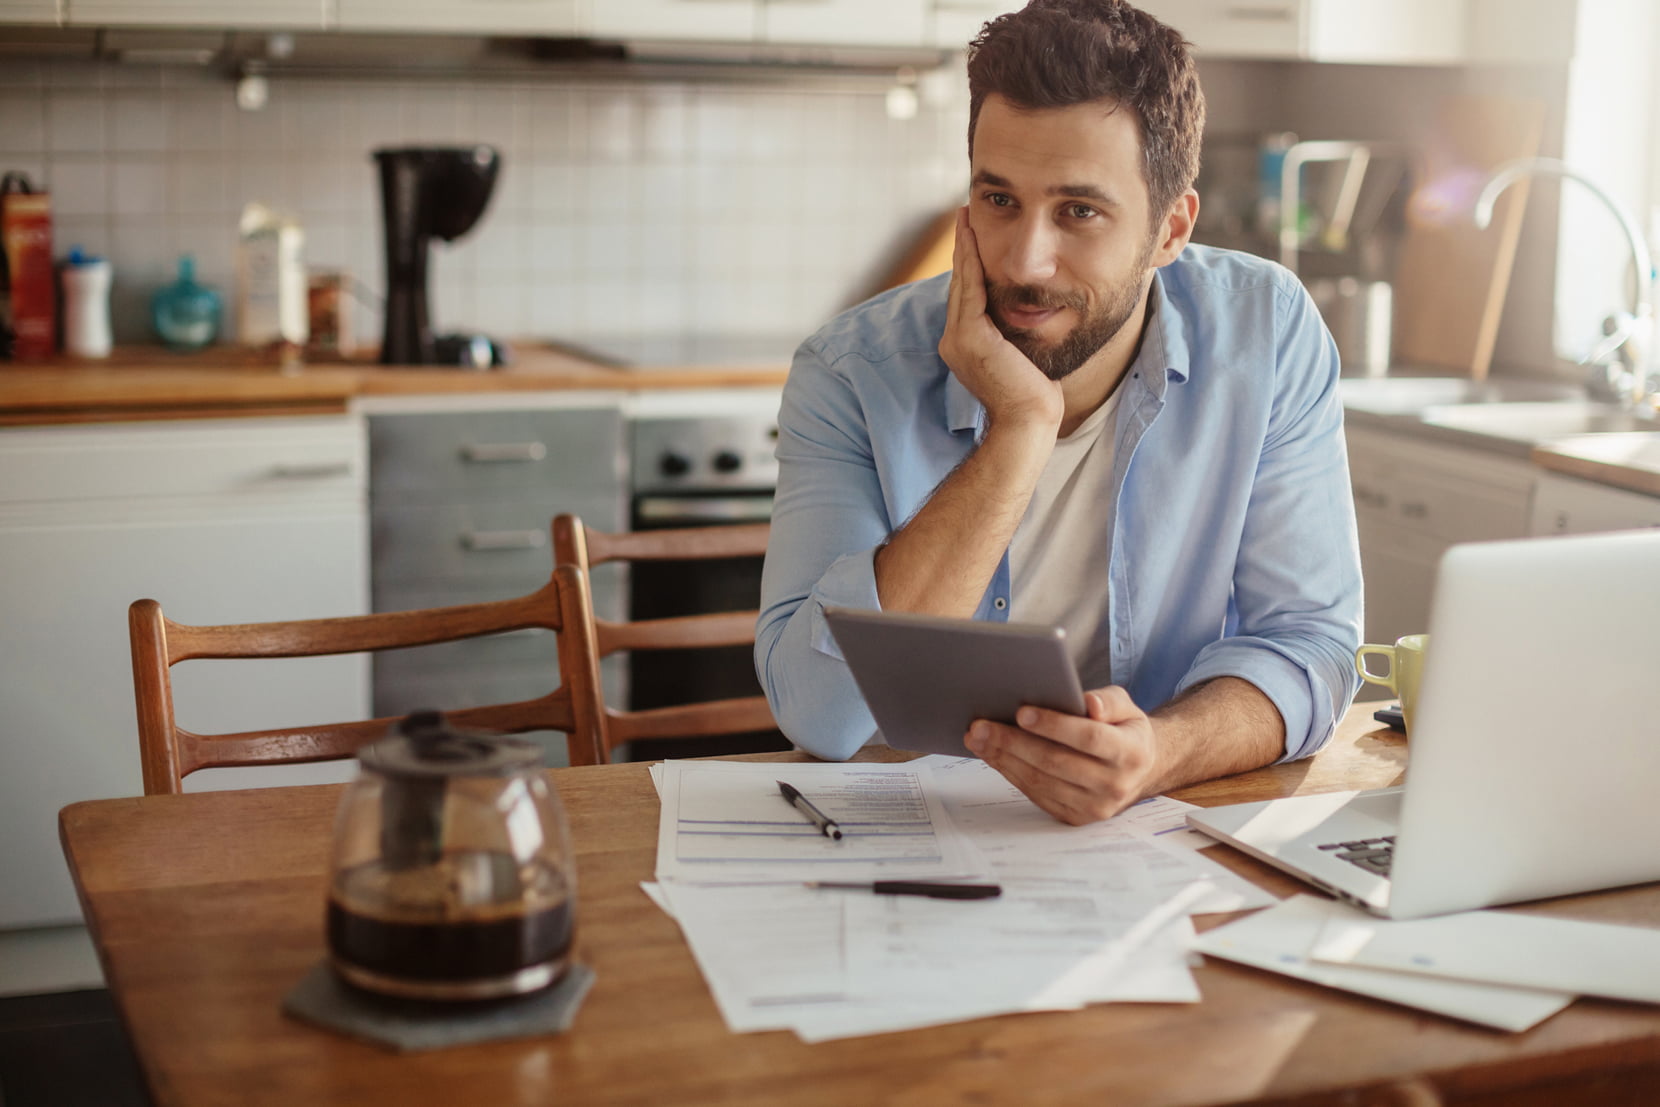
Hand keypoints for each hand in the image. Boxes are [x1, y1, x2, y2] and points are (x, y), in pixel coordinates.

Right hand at [937, 207, 1062, 432]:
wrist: (1029, 421)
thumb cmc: (1035, 396)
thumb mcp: (1023, 355)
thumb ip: (1015, 333)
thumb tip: (1033, 311)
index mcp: (965, 346)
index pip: (967, 297)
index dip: (968, 265)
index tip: (973, 237)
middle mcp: (954, 341)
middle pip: (959, 284)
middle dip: (962, 249)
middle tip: (964, 216)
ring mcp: (957, 339)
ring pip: (961, 281)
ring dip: (963, 246)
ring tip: (965, 217)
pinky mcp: (968, 337)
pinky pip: (969, 287)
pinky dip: (970, 259)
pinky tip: (972, 236)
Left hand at [963, 687, 1158, 824]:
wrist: (1141, 771)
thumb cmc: (1124, 731)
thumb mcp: (1127, 707)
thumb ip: (1109, 701)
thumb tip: (1089, 704)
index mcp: (1130, 752)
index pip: (1088, 738)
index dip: (1054, 725)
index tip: (1021, 712)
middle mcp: (1115, 785)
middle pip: (1056, 762)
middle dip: (1013, 742)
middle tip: (981, 725)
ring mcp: (1094, 807)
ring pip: (1041, 781)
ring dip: (1004, 759)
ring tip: (978, 738)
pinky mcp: (1076, 818)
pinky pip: (1036, 795)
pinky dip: (1010, 773)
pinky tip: (992, 755)